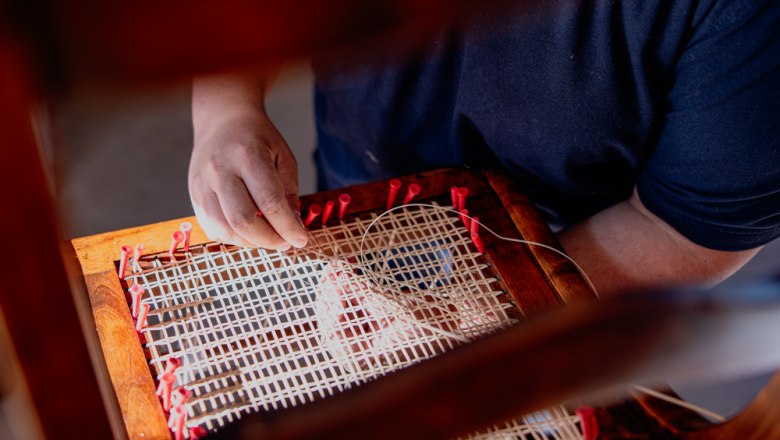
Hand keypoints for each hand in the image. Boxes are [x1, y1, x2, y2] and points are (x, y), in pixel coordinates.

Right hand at [189, 109, 307, 249]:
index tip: (302, 240)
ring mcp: (202, 184)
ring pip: (224, 229)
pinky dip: (234, 238)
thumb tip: (294, 230)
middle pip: (243, 219)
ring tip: (268, 238)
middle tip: (285, 243)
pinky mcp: (194, 195)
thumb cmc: (258, 139)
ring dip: (251, 243)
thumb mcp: (283, 157)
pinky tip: (250, 232)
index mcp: (247, 155)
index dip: (287, 227)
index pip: (269, 201)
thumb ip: (289, 193)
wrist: (222, 120)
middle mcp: (220, 170)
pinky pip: (212, 228)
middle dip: (269, 240)